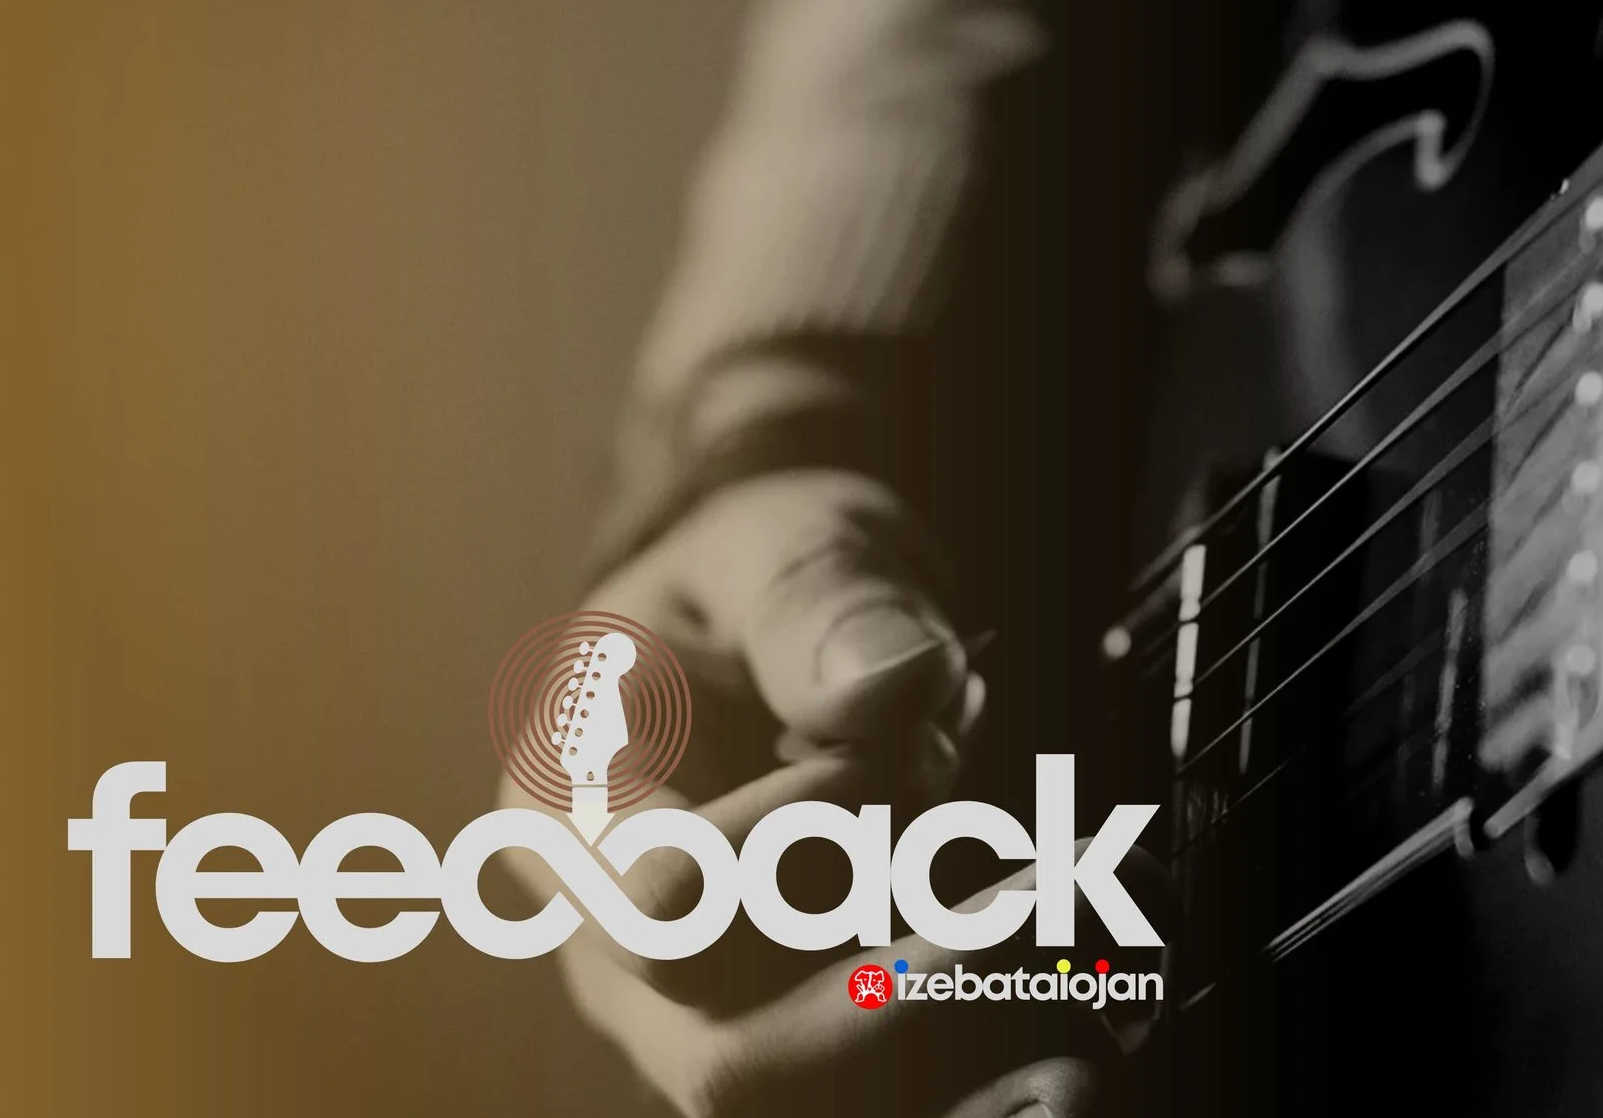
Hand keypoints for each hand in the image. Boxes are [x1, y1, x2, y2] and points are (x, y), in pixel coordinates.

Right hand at [498, 469, 1103, 1116]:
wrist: (774, 632)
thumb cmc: (760, 579)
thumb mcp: (784, 540)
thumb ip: (820, 601)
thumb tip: (890, 689)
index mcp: (565, 801)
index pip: (671, 905)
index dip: (811, 847)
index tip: (893, 754)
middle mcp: (600, 937)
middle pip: (735, 1057)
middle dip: (906, 972)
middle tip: (1027, 870)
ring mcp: (684, 1015)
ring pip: (816, 1097)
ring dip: (950, 1008)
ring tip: (1034, 893)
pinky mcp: (776, 1040)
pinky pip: (870, 1088)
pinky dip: (974, 1027)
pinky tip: (1036, 940)